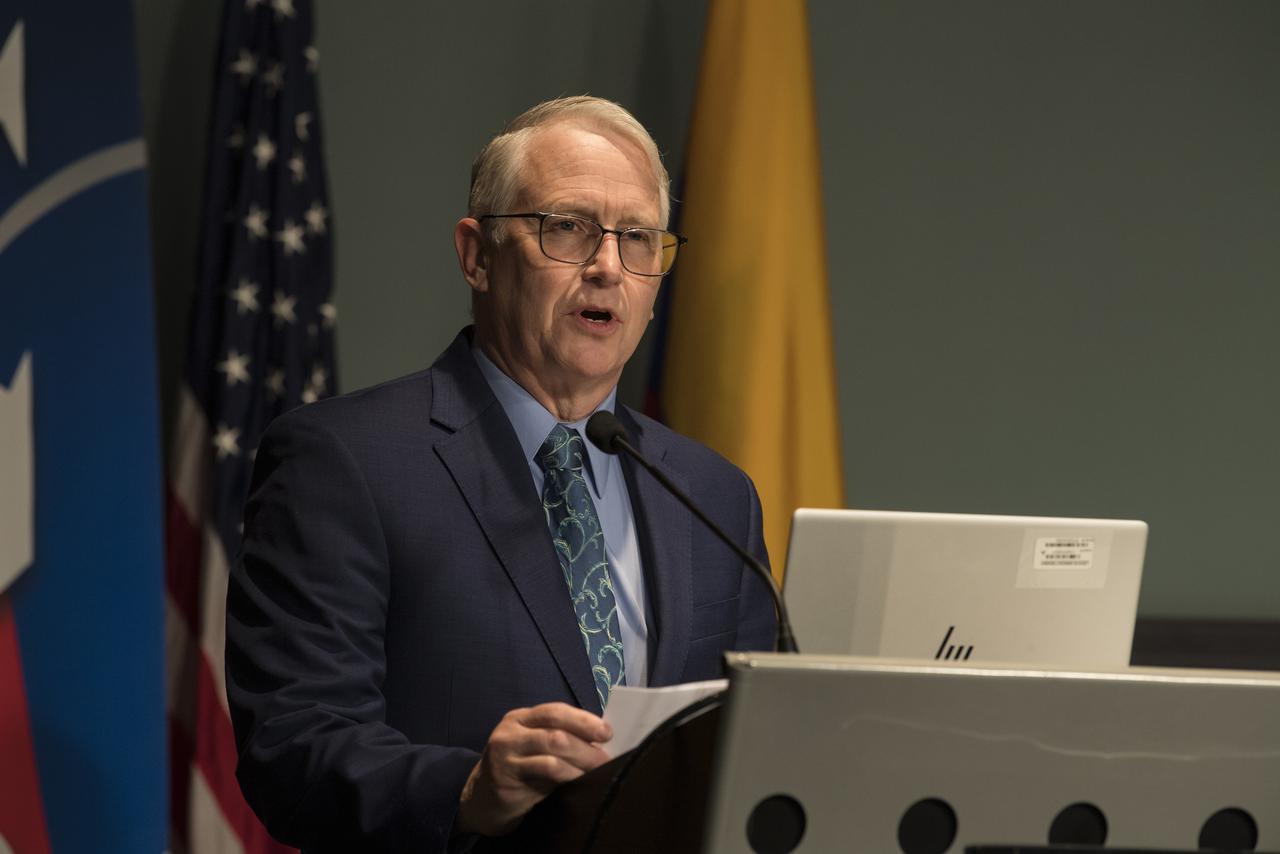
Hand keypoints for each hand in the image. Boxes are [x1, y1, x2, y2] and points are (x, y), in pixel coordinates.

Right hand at [455, 702, 612, 836]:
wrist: (481, 798)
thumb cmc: (519, 770)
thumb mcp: (534, 748)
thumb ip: (559, 739)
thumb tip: (600, 742)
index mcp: (520, 719)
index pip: (554, 711)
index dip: (583, 720)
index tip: (607, 732)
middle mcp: (510, 732)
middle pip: (555, 731)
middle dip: (586, 745)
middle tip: (606, 757)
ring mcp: (505, 756)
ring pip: (552, 752)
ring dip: (581, 761)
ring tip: (598, 770)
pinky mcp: (506, 779)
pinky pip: (545, 774)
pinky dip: (568, 775)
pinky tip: (579, 780)